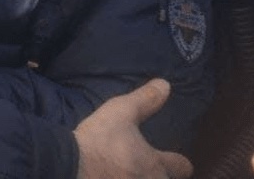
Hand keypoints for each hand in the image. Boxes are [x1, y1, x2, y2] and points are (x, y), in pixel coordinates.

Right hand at [73, 79, 192, 178]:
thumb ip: (145, 100)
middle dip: (162, 176)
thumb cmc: (100, 139)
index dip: (180, 162)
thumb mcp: (121, 111)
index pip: (182, 167)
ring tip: (131, 174)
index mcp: (155, 164)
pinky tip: (112, 177)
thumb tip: (166, 85)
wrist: (71, 166)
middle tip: (150, 168)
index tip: (177, 160)